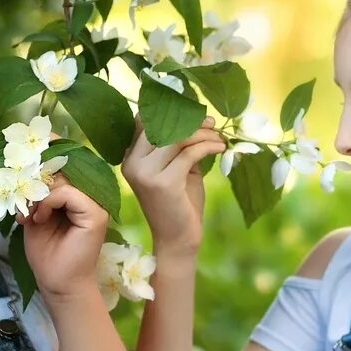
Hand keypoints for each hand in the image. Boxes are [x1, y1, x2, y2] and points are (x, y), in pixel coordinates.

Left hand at [16, 176, 108, 298]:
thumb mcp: (36, 217)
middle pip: (61, 173)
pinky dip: (49, 202)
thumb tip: (29, 176)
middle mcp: (90, 199)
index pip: (60, 173)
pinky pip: (68, 193)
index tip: (22, 195)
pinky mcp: (95, 215)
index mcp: (78, 199)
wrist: (58, 283)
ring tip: (31, 215)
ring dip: (40, 196)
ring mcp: (95, 206)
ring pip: (63, 181)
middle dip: (36, 187)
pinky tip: (40, 218)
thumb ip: (37, 197)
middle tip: (24, 207)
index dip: (39, 177)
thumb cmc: (47, 254)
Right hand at [122, 118, 224, 257]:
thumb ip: (177, 146)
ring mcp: (145, 173)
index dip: (170, 112)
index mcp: (130, 158)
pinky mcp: (164, 183)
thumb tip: (196, 118)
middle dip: (189, 121)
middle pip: (161, 125)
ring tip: (218, 137)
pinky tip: (220, 148)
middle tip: (210, 123)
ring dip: (202, 134)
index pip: (145, 122)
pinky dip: (208, 146)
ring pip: (177, 138)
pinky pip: (189, 153)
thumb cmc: (179, 203)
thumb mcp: (176, 168)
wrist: (178, 239)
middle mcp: (132, 163)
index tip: (195, 114)